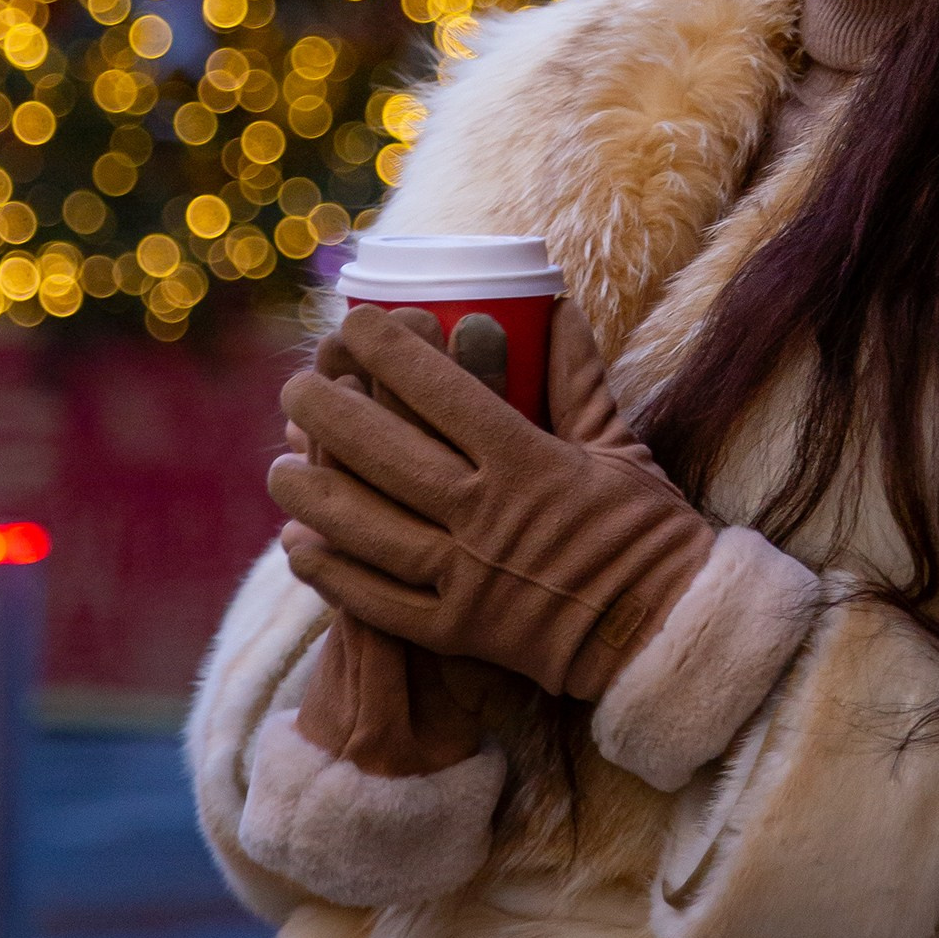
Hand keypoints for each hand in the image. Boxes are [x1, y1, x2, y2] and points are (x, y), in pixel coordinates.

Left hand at [270, 300, 715, 704]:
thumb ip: (577, 376)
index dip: (393, 354)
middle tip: (295, 388)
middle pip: (387, 456)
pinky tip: (299, 545)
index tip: (358, 323)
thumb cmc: (645, 532)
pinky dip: (333, 573)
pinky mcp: (455, 630)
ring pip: (368, 529)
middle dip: (331, 416)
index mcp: (528, 465)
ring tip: (277, 467)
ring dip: (315, 494)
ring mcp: (466, 579)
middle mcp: (487, 518)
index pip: (443, 395)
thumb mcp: (618, 446)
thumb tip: (553, 304)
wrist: (661, 634)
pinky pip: (378, 600)